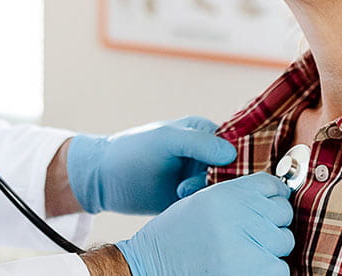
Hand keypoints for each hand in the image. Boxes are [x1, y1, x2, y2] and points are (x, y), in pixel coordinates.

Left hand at [66, 116, 236, 214]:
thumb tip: (232, 153)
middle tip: (192, 184)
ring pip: (223, 191)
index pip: (237, 145)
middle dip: (221, 181)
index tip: (222, 171)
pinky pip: (208, 206)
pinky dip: (202, 207)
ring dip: (207, 194)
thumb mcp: (165, 141)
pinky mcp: (190, 200)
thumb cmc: (132, 151)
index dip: (237, 160)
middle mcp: (205, 156)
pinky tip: (182, 203)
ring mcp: (198, 178)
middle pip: (234, 172)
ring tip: (180, 191)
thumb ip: (198, 143)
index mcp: (204, 133)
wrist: (103, 179)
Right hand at [115, 173, 293, 275]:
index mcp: (224, 194)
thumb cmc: (176, 235)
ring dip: (269, 249)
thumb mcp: (201, 203)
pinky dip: (267, 271)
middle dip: (270, 224)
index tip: (263, 208)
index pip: (271, 185)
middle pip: (283, 213)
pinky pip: (280, 269)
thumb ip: (236, 196)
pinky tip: (243, 268)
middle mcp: (238, 214)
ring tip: (241, 253)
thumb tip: (279, 194)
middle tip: (247, 235)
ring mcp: (247, 244)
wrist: (151, 264)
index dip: (271, 196)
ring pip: (284, 242)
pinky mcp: (254, 270)